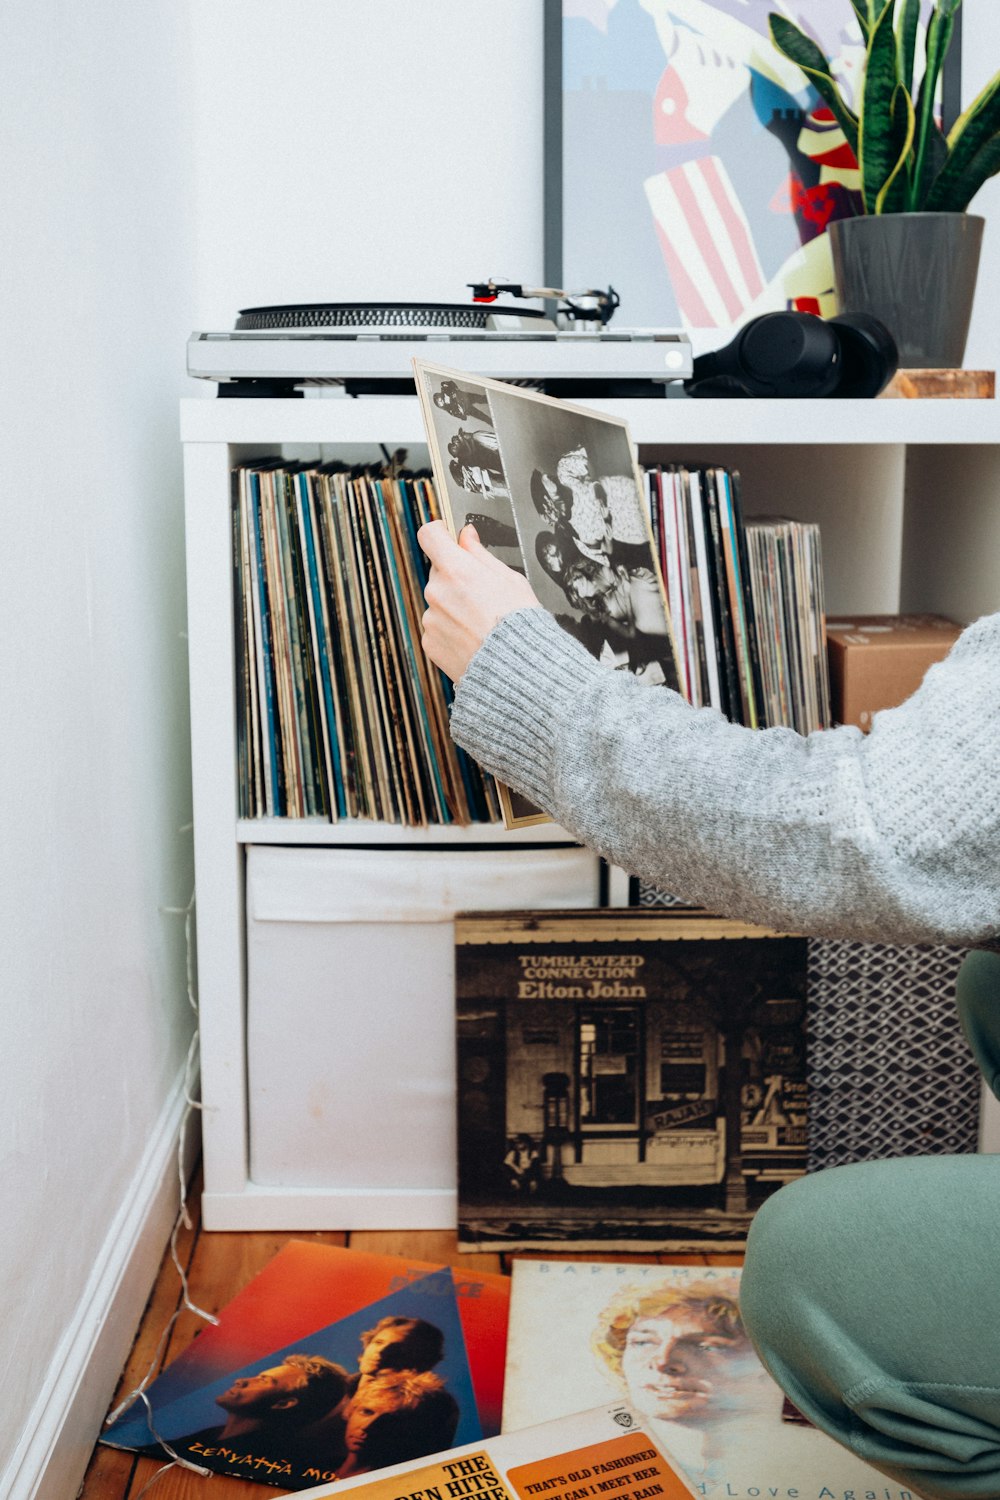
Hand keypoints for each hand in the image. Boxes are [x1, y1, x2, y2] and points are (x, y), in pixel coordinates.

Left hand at [418, 520, 541, 681]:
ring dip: (454, 606)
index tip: (446, 536)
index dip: (439, 533)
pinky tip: (473, 637)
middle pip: (438, 572)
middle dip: (455, 577)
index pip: (430, 535)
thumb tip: (466, 536)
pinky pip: (437, 627)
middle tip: (482, 594)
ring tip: (481, 622)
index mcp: (457, 570)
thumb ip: (480, 554)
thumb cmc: (520, 624)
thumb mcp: (510, 579)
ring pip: (438, 601)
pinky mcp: (429, 642)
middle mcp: (437, 592)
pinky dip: (450, 630)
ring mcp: (431, 618)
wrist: (517, 670)